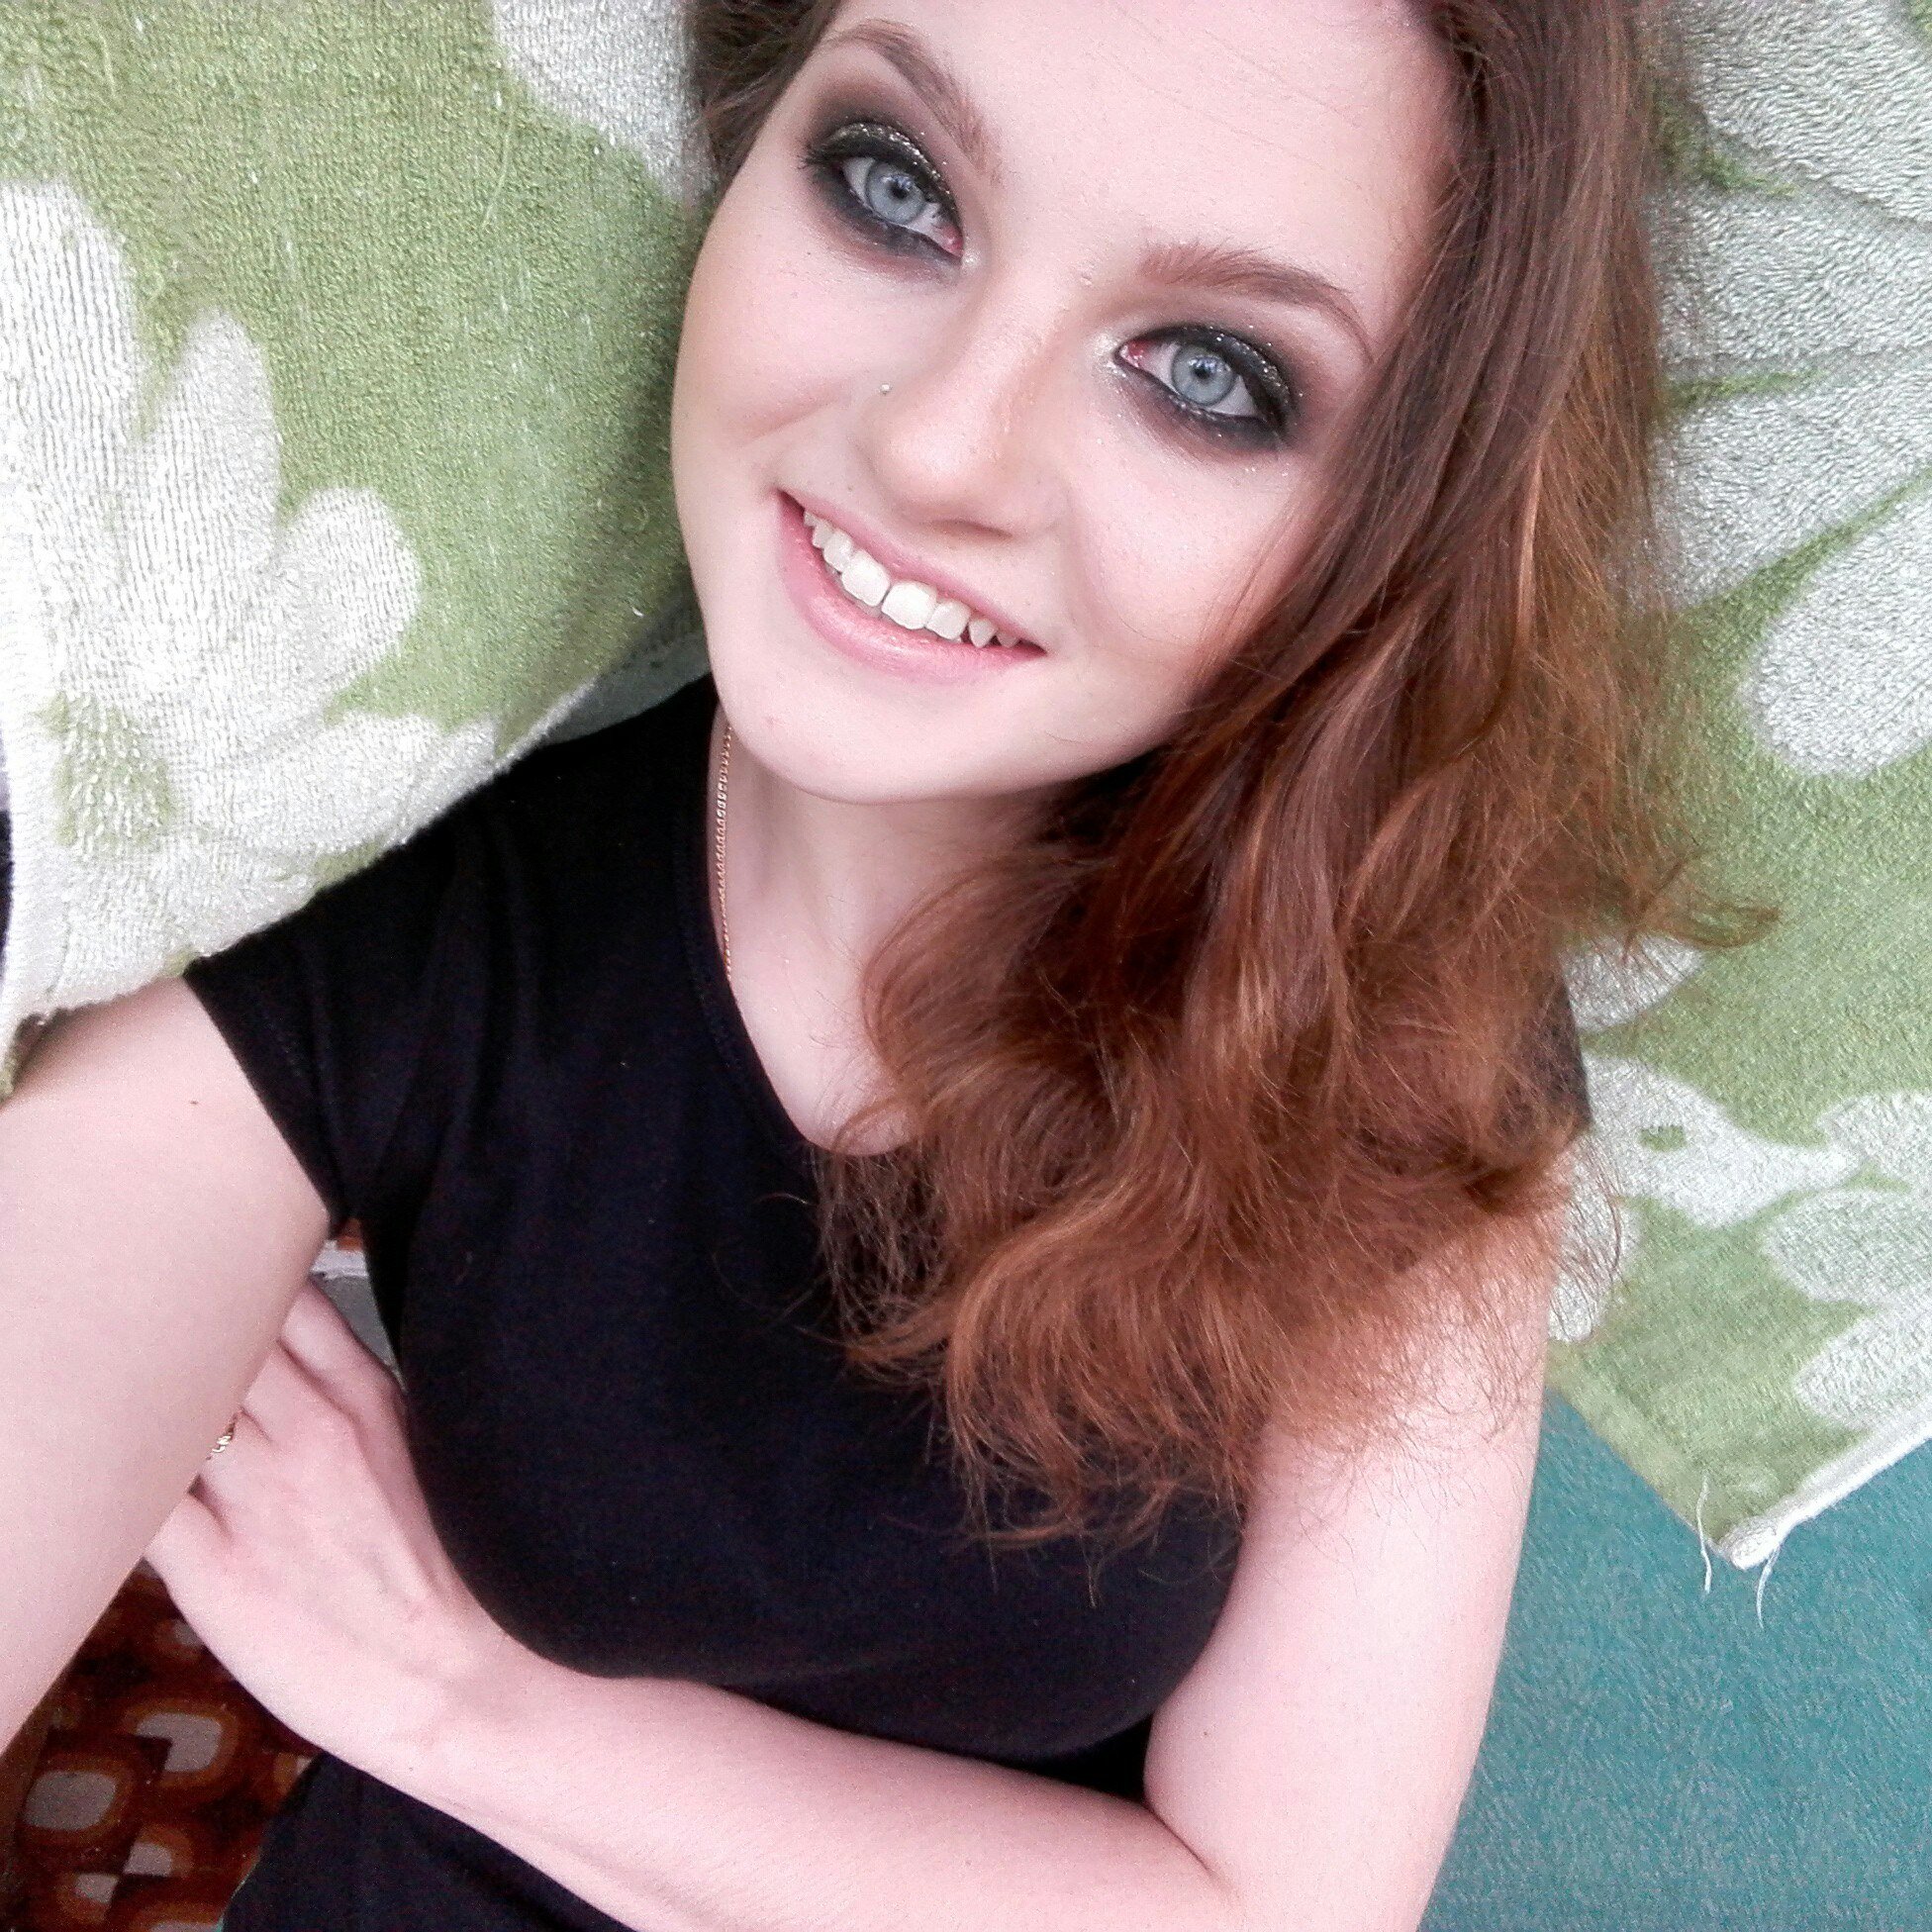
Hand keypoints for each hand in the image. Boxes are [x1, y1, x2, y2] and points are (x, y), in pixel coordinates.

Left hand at [144, 1280, 519, 1790]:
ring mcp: (257, 1497)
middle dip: (182, 1337)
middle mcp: (309, 1429)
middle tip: (165, 1355)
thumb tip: (295, 1359)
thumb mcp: (426, 1451)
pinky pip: (134, 1499)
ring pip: (163, 1405)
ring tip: (135, 1420)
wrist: (467, 1683)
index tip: (220, 1303)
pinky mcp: (214, 1571)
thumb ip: (356, 1395)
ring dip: (143, 1404)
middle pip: (209, 1335)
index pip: (281, 1296)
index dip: (239, 1289)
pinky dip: (118, 1483)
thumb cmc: (458, 1578)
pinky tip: (122, 1493)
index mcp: (367, 1395)